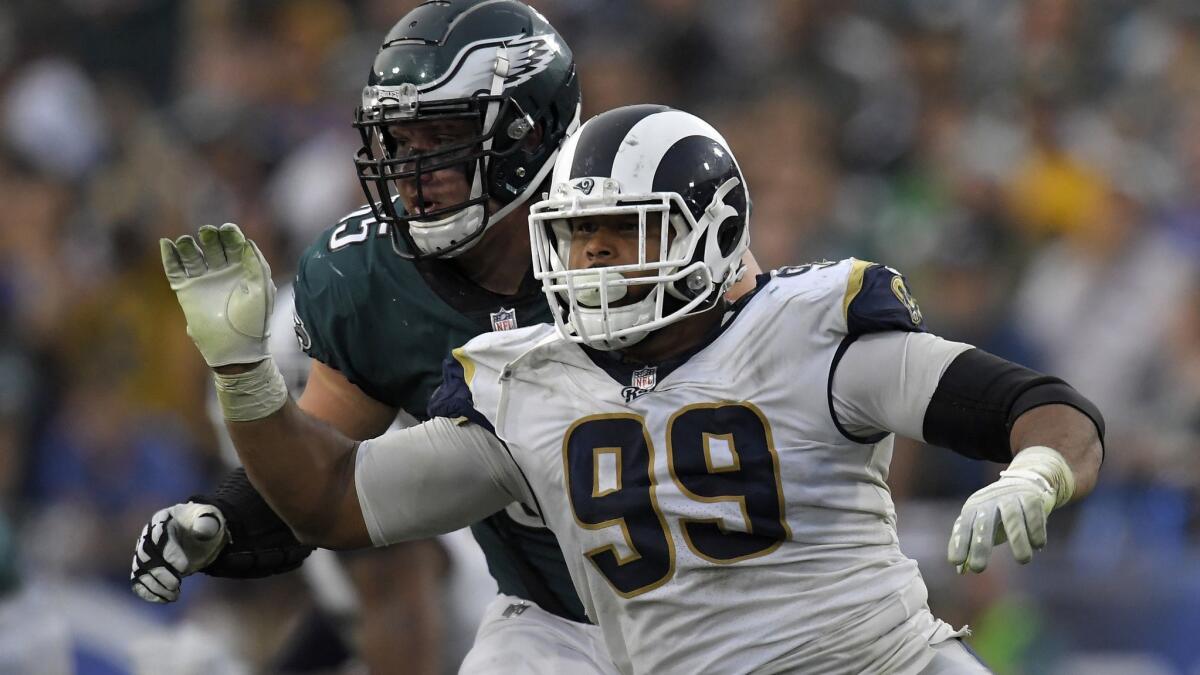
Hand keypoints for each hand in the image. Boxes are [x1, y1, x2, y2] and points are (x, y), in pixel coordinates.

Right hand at [130, 503, 228, 602]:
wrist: (196, 534)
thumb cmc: (202, 524)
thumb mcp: (210, 518)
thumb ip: (207, 523)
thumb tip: (202, 531)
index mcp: (162, 519)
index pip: (158, 534)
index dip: (170, 552)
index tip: (184, 568)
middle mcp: (147, 536)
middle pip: (145, 555)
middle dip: (160, 573)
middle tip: (176, 584)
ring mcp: (143, 553)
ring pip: (140, 571)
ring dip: (155, 586)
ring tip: (174, 595)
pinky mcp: (143, 569)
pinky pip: (139, 582)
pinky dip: (149, 593)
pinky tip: (165, 599)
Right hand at [161, 223, 274, 367]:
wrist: (236, 348)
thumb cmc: (254, 320)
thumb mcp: (260, 290)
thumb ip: (256, 264)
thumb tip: (248, 242)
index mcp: (242, 269)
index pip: (234, 245)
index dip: (231, 235)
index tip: (227, 230)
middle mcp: (221, 272)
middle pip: (212, 247)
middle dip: (210, 237)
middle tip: (207, 232)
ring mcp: (203, 281)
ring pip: (192, 256)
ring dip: (188, 245)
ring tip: (186, 241)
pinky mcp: (187, 291)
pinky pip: (175, 270)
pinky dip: (170, 257)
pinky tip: (166, 244)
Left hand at [947, 470, 1055, 573]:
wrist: (1025, 482)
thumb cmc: (998, 513)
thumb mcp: (982, 526)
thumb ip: (970, 545)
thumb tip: (960, 570)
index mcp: (973, 508)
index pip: (963, 526)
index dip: (959, 543)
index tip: (955, 561)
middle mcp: (990, 501)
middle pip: (984, 523)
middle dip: (980, 546)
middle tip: (978, 568)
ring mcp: (1010, 497)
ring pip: (1013, 519)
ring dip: (1018, 541)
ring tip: (1023, 560)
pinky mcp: (1031, 497)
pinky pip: (1033, 515)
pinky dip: (1036, 531)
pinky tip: (1038, 546)